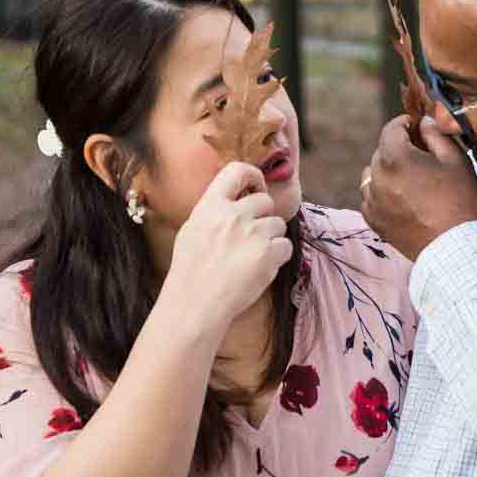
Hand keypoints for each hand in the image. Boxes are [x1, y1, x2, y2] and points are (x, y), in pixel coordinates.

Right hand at [168, 161, 292, 332]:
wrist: (195, 305)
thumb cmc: (191, 271)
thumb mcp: (193, 230)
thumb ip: (215, 212)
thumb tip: (237, 198)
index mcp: (210, 207)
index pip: (237, 170)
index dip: (254, 176)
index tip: (257, 188)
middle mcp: (232, 215)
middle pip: (265, 201)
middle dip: (264, 217)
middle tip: (252, 238)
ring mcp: (251, 233)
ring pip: (277, 225)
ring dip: (271, 239)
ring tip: (251, 258)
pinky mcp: (267, 254)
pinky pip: (285, 246)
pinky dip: (278, 258)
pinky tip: (260, 269)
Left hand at [360, 114, 476, 260]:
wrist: (454, 247)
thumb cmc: (459, 201)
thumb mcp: (455, 160)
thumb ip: (436, 134)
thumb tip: (424, 122)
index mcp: (396, 158)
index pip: (391, 129)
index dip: (405, 123)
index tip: (416, 126)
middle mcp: (378, 177)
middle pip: (381, 151)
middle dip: (398, 147)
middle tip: (420, 154)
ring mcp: (373, 200)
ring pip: (373, 174)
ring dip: (387, 170)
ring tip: (409, 178)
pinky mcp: (374, 220)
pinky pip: (370, 197)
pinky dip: (381, 193)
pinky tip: (401, 198)